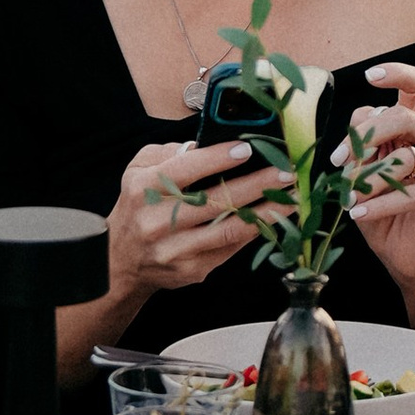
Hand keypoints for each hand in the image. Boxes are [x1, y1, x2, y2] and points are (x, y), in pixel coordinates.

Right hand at [106, 135, 288, 307]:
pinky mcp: (193, 270)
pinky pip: (231, 248)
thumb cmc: (138, 205)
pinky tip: (276, 218)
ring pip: (229, 229)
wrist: (122, 261)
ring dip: (267, 213)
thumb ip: (169, 151)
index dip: (218, 159)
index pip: (186, 170)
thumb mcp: (139, 169)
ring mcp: (177, 250)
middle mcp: (159, 221)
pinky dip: (256, 232)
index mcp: (146, 190)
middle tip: (286, 172)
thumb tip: (208, 144)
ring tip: (293, 197)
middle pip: (215, 201)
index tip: (247, 149)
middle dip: (257, 185)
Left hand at [340, 64, 414, 290]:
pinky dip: (379, 204)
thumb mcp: (363, 172)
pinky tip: (359, 213)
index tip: (369, 75)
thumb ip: (360, 147)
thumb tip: (353, 135)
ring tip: (348, 197)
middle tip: (340, 160)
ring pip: (404, 157)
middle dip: (366, 136)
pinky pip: (410, 193)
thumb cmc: (383, 206)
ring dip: (369, 178)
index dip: (396, 73)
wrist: (404, 252)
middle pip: (402, 116)